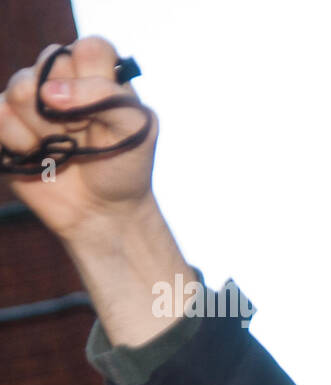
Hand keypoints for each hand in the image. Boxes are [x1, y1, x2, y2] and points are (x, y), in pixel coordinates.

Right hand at [0, 37, 157, 242]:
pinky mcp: (7, 123)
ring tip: (62, 147)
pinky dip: (18, 140)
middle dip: (68, 108)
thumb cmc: (125, 167)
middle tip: (83, 133)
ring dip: (45, 128)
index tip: (102, 112)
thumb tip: (49, 92)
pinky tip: (36, 154)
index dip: (93, 79)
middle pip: (48, 63)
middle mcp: (62, 80)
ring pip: (20, 88)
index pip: (90, 47)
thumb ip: (106, 96)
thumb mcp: (138, 129)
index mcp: (99, 75)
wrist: (103, 212)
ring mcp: (31, 100)